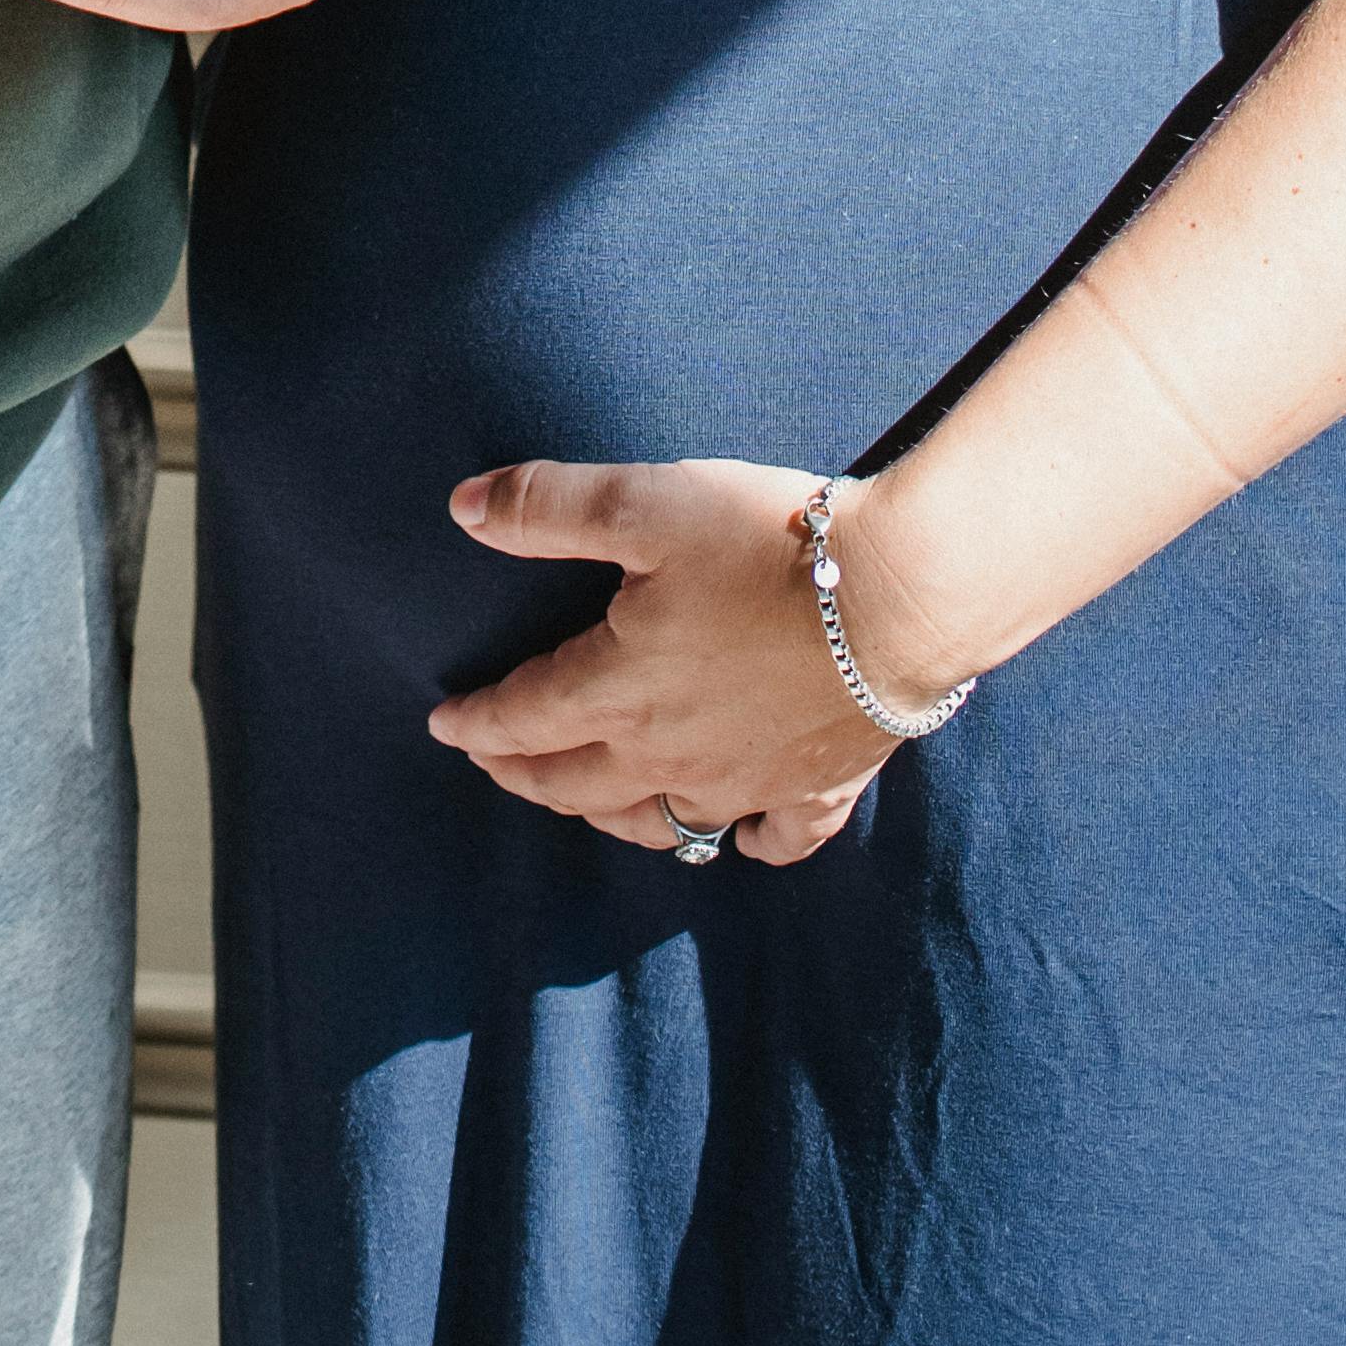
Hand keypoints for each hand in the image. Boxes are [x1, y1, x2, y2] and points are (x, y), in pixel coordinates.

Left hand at [428, 456, 907, 866]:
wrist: (902, 598)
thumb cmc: (769, 543)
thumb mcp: (645, 502)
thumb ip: (547, 505)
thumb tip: (463, 507)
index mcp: (623, 687)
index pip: (526, 717)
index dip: (478, 722)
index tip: (443, 724)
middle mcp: (675, 753)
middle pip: (578, 784)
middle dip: (525, 776)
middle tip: (494, 767)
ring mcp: (749, 783)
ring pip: (661, 823)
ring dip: (610, 817)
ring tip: (587, 804)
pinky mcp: (818, 791)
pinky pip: (772, 840)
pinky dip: (745, 842)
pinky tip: (736, 837)